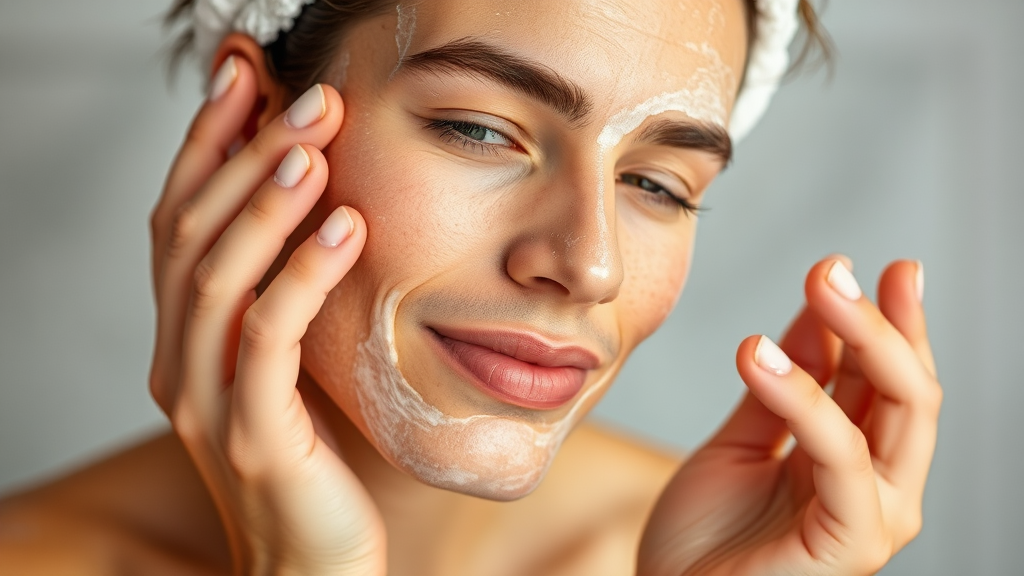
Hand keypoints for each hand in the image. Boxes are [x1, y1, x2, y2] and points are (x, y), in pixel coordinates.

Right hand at [148, 56, 384, 574]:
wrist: (313, 566)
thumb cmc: (315, 461)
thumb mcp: (293, 367)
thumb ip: (285, 300)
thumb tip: (320, 210)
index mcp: (184, 340)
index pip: (181, 222)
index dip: (207, 145)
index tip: (247, 79)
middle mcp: (176, 362)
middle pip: (190, 234)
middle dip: (242, 154)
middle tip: (304, 96)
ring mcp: (205, 399)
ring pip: (215, 276)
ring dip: (264, 200)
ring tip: (313, 140)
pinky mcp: (249, 432)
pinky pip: (267, 336)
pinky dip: (301, 274)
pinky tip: (345, 226)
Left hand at [638, 257, 939, 575]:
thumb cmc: (705, 538)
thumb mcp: (743, 440)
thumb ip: (783, 385)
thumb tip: (813, 309)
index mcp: (857, 460)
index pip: (887, 376)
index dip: (884, 317)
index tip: (863, 262)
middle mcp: (880, 485)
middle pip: (908, 386)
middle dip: (880, 317)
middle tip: (835, 265)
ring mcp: (874, 515)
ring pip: (896, 409)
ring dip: (860, 335)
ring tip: (818, 282)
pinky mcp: (853, 542)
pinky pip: (843, 456)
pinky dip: (807, 397)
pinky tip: (760, 353)